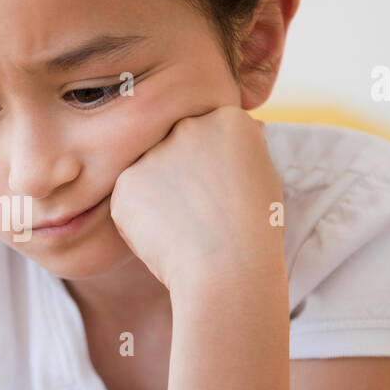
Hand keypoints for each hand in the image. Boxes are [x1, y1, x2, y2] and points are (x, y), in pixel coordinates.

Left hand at [108, 105, 284, 290]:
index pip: (209, 132)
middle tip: (199, 211)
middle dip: (182, 175)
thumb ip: (240, 149)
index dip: (213, 168)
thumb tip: (238, 129)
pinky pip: (130, 198)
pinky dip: (142, 219)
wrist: (228, 270)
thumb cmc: (254, 232)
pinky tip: (166, 235)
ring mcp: (153, 153)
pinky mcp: (126, 183)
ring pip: (150, 172)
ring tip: (185, 227)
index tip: (221, 193)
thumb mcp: (263, 177)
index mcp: (228, 119)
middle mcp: (188, 126)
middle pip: (176, 146)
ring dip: (160, 195)